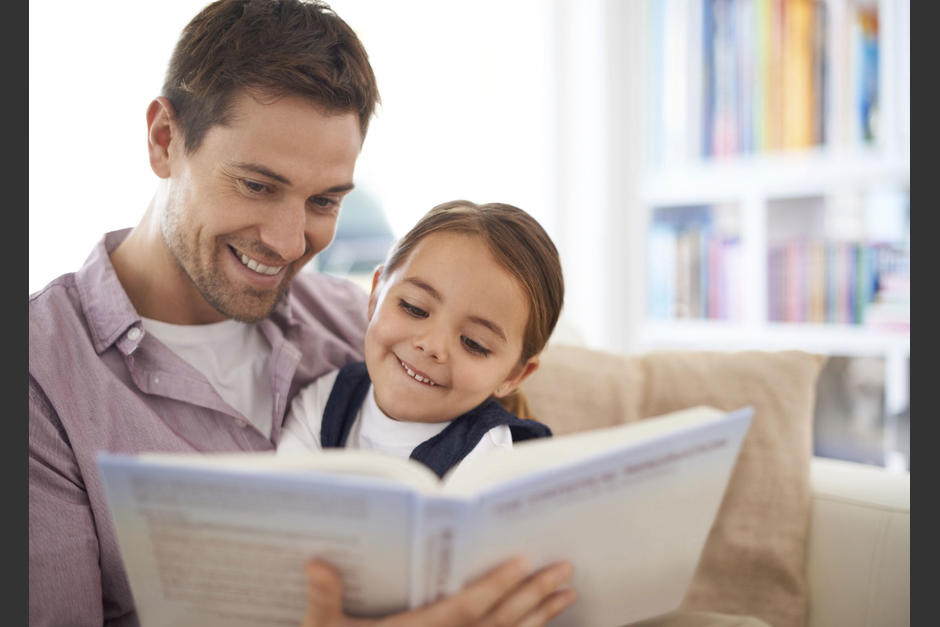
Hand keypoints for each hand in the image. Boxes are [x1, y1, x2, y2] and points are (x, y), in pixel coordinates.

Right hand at [301, 556, 576, 626]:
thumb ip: (324, 600)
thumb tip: (316, 561)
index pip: (466, 608)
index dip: (496, 586)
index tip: (523, 561)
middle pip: (499, 623)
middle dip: (533, 595)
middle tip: (564, 570)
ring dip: (539, 616)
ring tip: (566, 594)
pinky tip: (541, 625)